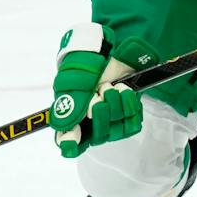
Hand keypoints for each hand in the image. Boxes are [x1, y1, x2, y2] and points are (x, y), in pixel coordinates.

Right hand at [50, 24, 151, 157]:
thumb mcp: (73, 78)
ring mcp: (109, 121)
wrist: (108, 51)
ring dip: (117, 106)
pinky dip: (130, 106)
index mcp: (68, 117)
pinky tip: (125, 91)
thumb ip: (69, 101)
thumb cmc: (84, 64)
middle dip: (102, 112)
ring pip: (116, 131)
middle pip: (98, 136)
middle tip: (102, 89)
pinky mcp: (127, 116)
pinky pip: (132, 123)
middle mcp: (88, 123)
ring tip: (113, 87)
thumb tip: (64, 126)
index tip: (74, 139)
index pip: (67, 143)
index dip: (70, 145)